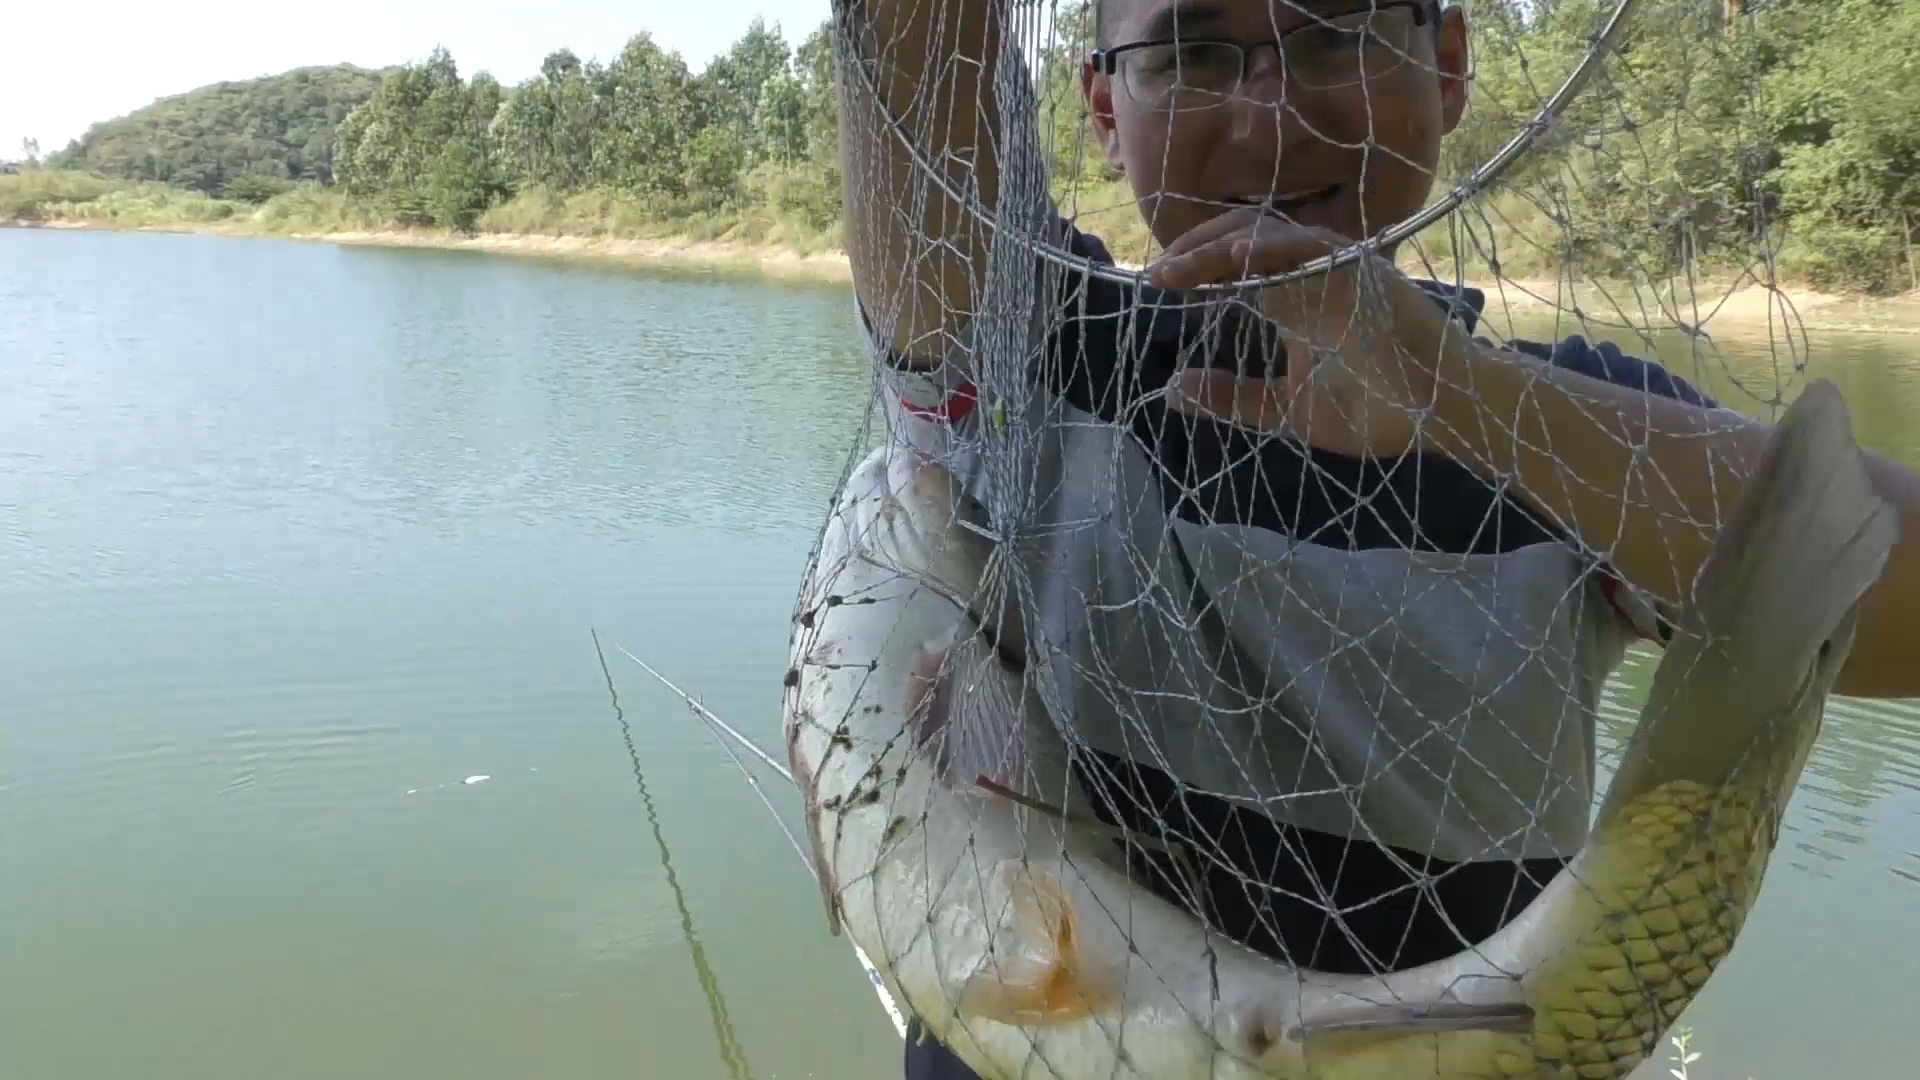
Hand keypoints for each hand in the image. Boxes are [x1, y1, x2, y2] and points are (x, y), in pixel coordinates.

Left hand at [1144, 208, 1471, 458]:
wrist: (1444, 416)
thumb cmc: (1377, 410)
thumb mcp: (1287, 410)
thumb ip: (1234, 400)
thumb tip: (1172, 390)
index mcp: (1292, 300)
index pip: (1234, 264)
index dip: (1194, 266)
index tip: (1154, 284)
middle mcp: (1309, 276)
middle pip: (1241, 236)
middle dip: (1194, 249)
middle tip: (1157, 275)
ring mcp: (1335, 269)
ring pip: (1268, 233)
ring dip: (1217, 247)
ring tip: (1176, 269)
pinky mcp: (1361, 270)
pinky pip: (1311, 246)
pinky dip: (1271, 248)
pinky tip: (1235, 258)